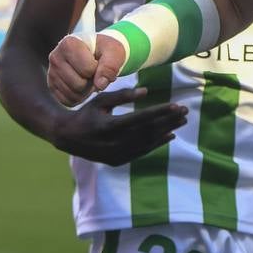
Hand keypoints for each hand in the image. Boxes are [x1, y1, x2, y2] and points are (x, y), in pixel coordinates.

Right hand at [47, 33, 126, 104]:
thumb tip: (100, 85)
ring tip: (89, 78)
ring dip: (87, 90)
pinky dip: (79, 98)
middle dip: (92, 81)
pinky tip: (83, 86)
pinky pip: (67, 101)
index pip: (88, 69)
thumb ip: (110, 66)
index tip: (98, 60)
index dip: (98, 68)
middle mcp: (55, 57)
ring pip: (73, 94)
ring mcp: (51, 72)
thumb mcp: (114, 52)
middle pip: (79, 84)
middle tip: (95, 72)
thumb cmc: (106, 50)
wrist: (98, 52)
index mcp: (68, 43)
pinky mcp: (52, 85)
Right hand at [50, 88, 186, 164]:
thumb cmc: (87, 114)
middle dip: (168, 120)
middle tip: (185, 111)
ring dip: (166, 131)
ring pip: (147, 142)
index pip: (140, 118)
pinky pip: (142, 152)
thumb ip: (122, 95)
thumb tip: (146, 91)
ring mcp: (115, 154)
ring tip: (182, 121)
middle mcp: (113, 143)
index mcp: (108, 126)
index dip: (160, 112)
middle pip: (147, 131)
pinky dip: (157, 143)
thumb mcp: (100, 101)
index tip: (177, 105)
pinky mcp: (117, 161)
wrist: (67, 138)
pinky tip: (170, 135)